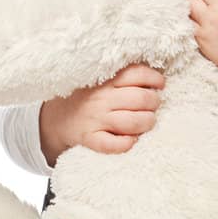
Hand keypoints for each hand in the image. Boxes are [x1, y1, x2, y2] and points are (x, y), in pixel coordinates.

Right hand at [38, 63, 165, 163]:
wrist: (57, 118)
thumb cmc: (88, 97)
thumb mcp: (101, 79)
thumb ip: (123, 76)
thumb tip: (155, 77)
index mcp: (104, 80)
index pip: (136, 74)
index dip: (154, 78)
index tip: (160, 84)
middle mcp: (100, 99)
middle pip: (140, 98)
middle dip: (154, 102)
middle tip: (153, 105)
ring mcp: (95, 119)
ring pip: (132, 122)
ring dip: (147, 122)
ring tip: (148, 121)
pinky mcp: (90, 138)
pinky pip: (113, 145)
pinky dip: (127, 143)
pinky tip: (131, 139)